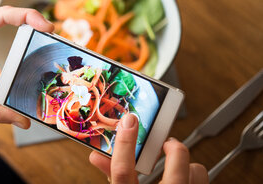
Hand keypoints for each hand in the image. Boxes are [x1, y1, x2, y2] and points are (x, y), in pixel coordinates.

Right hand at [89, 114, 208, 183]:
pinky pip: (202, 183)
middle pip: (176, 166)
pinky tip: (183, 181)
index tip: (129, 122)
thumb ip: (113, 176)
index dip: (125, 144)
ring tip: (176, 167)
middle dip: (173, 147)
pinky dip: (194, 178)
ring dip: (187, 165)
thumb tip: (98, 156)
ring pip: (198, 172)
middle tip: (165, 145)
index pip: (123, 174)